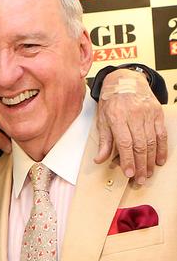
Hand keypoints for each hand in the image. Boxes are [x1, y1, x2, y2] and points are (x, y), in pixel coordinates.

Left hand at [94, 69, 167, 183]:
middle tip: (140, 180)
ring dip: (151, 160)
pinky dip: (162, 148)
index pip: (125, 143)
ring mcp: (148, 114)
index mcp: (117, 117)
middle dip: (141, 165)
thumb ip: (104, 141)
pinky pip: (161, 134)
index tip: (129, 173)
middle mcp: (134, 116)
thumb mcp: (102, 119)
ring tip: (148, 173)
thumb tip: (99, 159)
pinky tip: (160, 160)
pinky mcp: (157, 113)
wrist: (125, 80)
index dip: (127, 160)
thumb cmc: (110, 101)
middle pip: (140, 145)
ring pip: (152, 142)